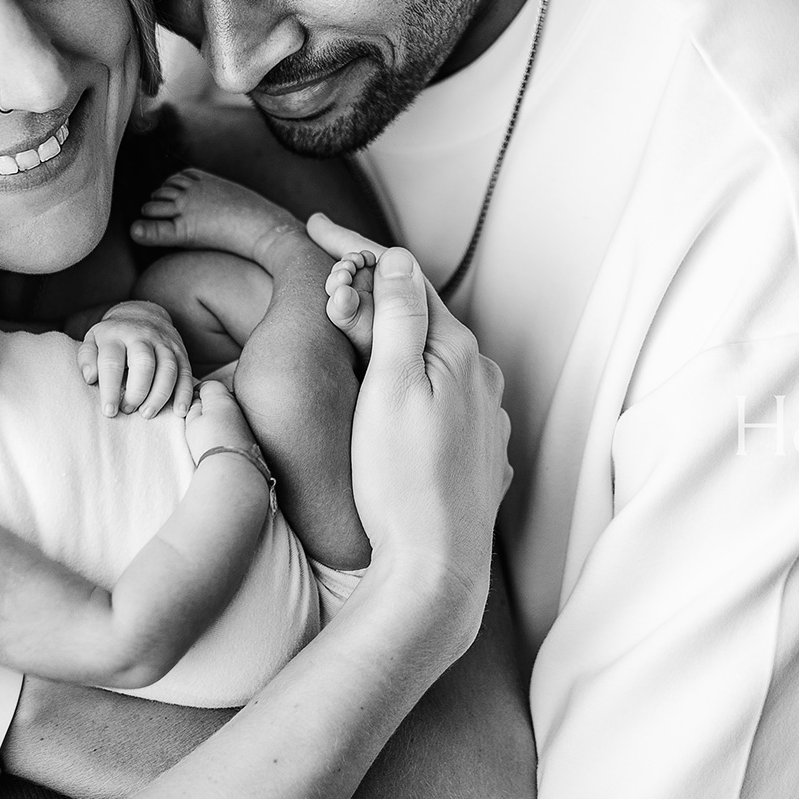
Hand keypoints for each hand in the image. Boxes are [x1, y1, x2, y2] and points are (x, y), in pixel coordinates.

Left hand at [80, 299, 193, 417]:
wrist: (143, 315)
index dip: (110, 389)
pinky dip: (184, 393)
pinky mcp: (180, 352)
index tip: (109, 411)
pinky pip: (186, 372)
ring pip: (168, 368)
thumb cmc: (113, 338)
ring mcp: (164, 343)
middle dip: (137, 391)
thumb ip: (87, 358)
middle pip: (144, 363)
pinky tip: (179, 411)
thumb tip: (90, 378)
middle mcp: (142, 336)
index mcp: (116, 335)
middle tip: (128, 410)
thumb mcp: (93, 341)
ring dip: (159, 395)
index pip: (112, 362)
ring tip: (147, 413)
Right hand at [183, 379, 256, 464]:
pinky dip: (226, 429)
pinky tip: (219, 441)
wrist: (233, 467)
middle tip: (196, 421)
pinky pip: (234, 425)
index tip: (188, 406)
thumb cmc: (209, 443)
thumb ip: (194, 408)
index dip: (196, 393)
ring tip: (207, 434)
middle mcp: (236, 405)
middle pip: (219, 398)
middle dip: (208, 405)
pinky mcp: (249, 434)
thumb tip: (198, 402)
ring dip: (218, 418)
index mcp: (221, 397)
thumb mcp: (192, 422)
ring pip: (227, 412)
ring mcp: (244, 420)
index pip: (208, 385)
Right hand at [307, 216, 512, 646]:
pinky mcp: (476, 456)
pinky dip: (409, 381)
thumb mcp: (390, 386)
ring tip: (347, 329)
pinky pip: (440, 398)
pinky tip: (388, 392)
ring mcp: (483, 420)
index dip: (356, 249)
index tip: (315, 226)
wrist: (436, 571)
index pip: (404, 280)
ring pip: (431, 358)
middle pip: (419, 316)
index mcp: (458, 353)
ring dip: (391, 337)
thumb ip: (396, 318)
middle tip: (322, 274)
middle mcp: (481, 379)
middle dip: (371, 291)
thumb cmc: (403, 482)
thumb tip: (396, 259)